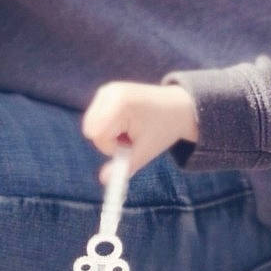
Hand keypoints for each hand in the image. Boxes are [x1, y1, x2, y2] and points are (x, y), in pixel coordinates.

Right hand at [82, 80, 197, 177]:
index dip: (112, 147)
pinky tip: (128, 121)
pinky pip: (97, 120)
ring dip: (111, 135)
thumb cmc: (163, 129)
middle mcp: (109, 92)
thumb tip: (104, 180)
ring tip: (132, 129)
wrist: (178, 107)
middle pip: (93, 132)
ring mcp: (106, 90)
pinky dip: (110, 126)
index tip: (131, 144)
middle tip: (132, 138)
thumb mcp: (146, 150)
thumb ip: (124, 166)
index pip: (98, 136)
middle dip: (110, 141)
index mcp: (120, 103)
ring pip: (93, 127)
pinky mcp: (105, 92)